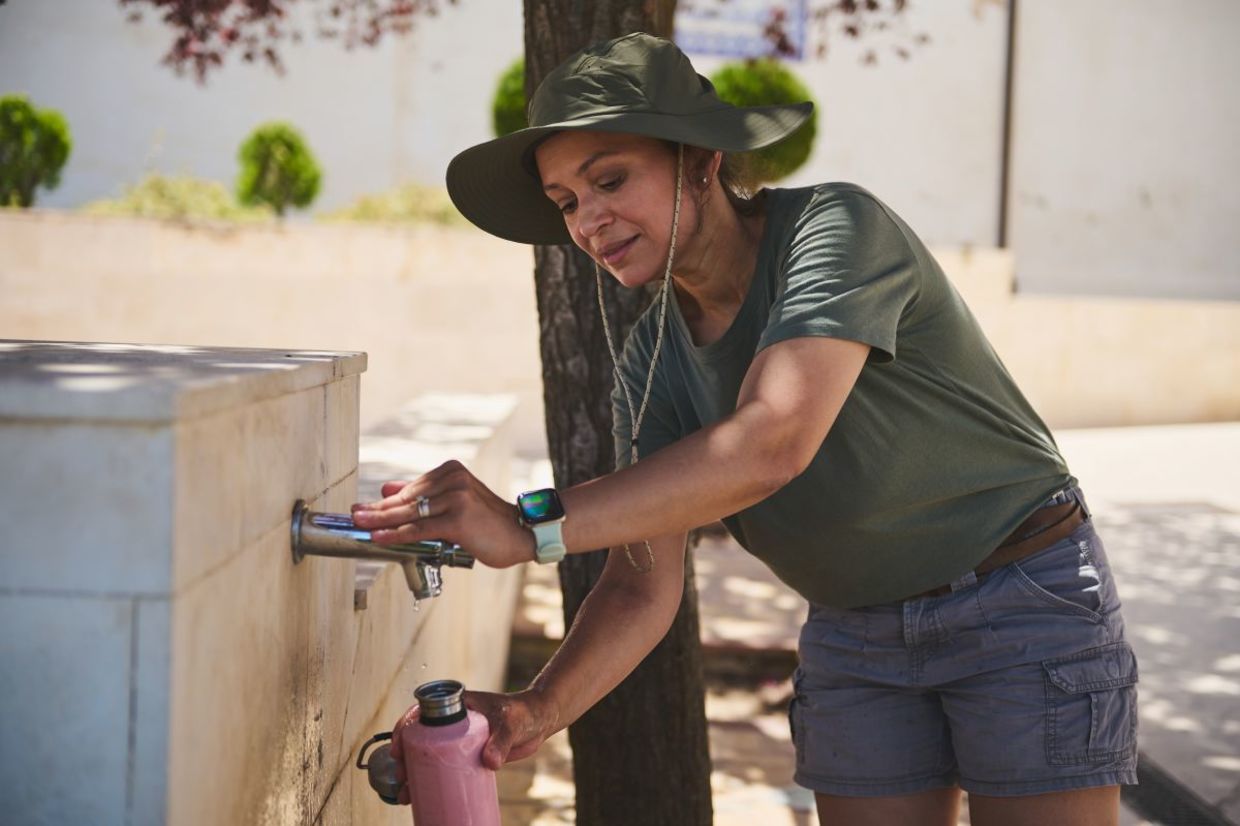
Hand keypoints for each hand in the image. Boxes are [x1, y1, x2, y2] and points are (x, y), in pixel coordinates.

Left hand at [350, 461, 535, 567]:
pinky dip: (396, 533)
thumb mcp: (454, 503)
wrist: (521, 534)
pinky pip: (420, 528)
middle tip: (353, 515)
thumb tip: (387, 489)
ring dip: (381, 520)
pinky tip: (378, 536)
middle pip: (407, 499)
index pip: (411, 489)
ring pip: (410, 513)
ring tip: (360, 524)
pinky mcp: (458, 518)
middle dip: (377, 509)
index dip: (385, 501)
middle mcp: (454, 479)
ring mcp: (457, 497)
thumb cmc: (487, 523)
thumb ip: (423, 496)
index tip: (362, 508)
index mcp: (451, 471)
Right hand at [388, 688, 558, 802]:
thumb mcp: (511, 723)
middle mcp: (453, 722)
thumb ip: (501, 740)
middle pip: (420, 739)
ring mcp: (459, 740)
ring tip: (405, 795)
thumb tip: (490, 762)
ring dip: (414, 775)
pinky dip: (432, 781)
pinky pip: (445, 768)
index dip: (404, 729)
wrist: (540, 721)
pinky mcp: (469, 756)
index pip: (421, 713)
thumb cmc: (524, 713)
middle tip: (401, 778)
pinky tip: (422, 797)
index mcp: (457, 706)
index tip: (398, 748)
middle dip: (405, 759)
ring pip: (429, 757)